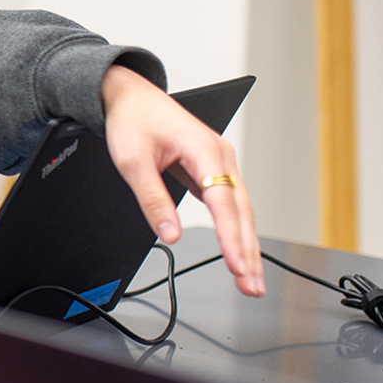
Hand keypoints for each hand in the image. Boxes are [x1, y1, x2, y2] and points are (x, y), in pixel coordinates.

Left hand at [100, 66, 264, 296]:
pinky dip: (237, 230)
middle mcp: (220, 156)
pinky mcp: (214, 170)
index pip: (223, 202)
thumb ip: (152, 199)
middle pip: (242, 211)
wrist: (130, 95)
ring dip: (247, 245)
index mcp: (204, 150)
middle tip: (252, 286)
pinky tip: (240, 252)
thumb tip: (170, 234)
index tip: (238, 265)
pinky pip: (231, 204)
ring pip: (242, 210)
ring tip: (251, 279)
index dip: (232, 238)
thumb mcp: (133, 162)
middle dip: (249, 251)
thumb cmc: (132, 120)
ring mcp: (221, 163)